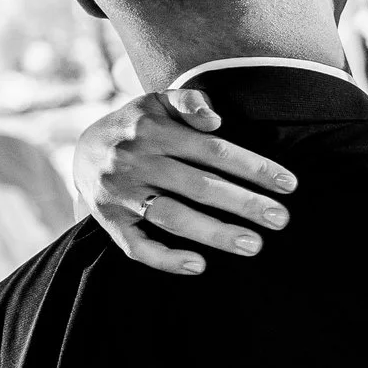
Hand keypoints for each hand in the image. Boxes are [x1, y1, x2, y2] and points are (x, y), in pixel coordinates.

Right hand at [73, 90, 296, 275]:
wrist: (78, 147)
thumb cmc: (137, 126)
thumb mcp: (158, 102)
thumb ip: (189, 102)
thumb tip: (214, 119)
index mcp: (153, 130)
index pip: (214, 151)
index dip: (253, 168)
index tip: (289, 185)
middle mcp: (135, 161)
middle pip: (199, 186)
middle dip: (244, 204)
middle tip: (281, 219)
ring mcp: (120, 194)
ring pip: (172, 217)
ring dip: (214, 233)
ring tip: (253, 245)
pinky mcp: (109, 221)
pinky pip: (137, 247)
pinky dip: (167, 259)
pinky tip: (200, 265)